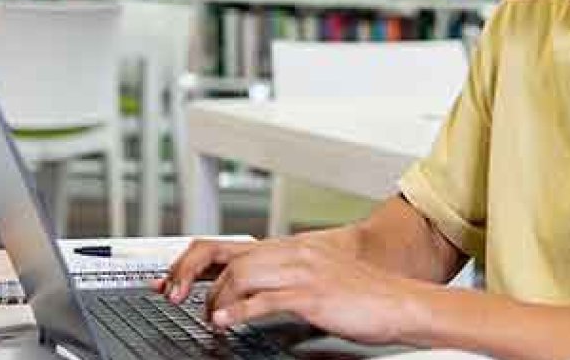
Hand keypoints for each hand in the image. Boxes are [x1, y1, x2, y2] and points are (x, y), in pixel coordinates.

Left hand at [157, 239, 434, 344]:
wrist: (399, 302)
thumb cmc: (361, 296)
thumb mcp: (312, 280)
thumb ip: (278, 282)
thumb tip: (243, 299)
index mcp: (285, 249)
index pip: (225, 246)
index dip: (190, 262)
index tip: (170, 282)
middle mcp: (288, 253)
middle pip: (220, 253)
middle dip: (188, 273)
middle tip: (174, 295)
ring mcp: (300, 272)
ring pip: (238, 275)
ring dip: (214, 300)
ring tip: (211, 318)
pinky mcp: (311, 295)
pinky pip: (265, 300)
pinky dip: (239, 313)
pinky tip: (227, 323)